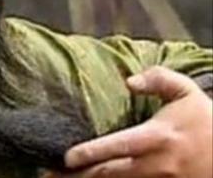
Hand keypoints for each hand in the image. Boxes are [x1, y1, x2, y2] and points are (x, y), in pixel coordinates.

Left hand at [43, 66, 212, 177]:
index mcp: (158, 137)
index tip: (67, 156)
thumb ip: (157, 78)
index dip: (92, 152)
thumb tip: (128, 81)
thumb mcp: (186, 91)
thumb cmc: (204, 119)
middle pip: (111, 173)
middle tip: (49, 174)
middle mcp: (157, 164)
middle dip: (79, 175)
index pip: (119, 146)